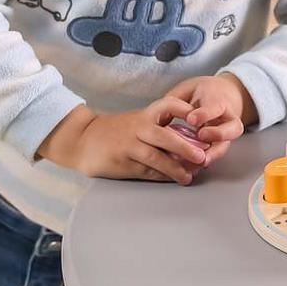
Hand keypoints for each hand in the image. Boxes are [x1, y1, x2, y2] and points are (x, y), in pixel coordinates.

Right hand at [36, 97, 207, 183]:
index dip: (185, 111)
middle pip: (165, 136)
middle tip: (203, 156)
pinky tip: (172, 180)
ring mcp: (129, 146)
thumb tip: (192, 139)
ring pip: (156, 157)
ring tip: (189, 177)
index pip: (169, 105)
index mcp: (146, 115)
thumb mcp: (139, 121)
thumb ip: (162, 127)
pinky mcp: (122, 163)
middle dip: (185, 147)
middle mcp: (139, 128)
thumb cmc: (118, 130)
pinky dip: (160, 176)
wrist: (83, 139)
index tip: (202, 119)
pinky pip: (145, 171)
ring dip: (174, 168)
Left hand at [165, 73, 253, 166]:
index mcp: (218, 100)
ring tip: (199, 161)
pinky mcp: (220, 144)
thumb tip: (161, 110)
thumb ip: (177, 97)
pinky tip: (191, 167)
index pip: (215, 107)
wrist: (224, 95)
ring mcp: (225, 133)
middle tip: (201, 136)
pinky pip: (216, 155)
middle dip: (218, 134)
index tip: (191, 119)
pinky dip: (205, 161)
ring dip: (214, 154)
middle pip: (233, 128)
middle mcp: (227, 118)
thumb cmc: (203, 91)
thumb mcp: (190, 87)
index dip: (204, 114)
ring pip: (227, 145)